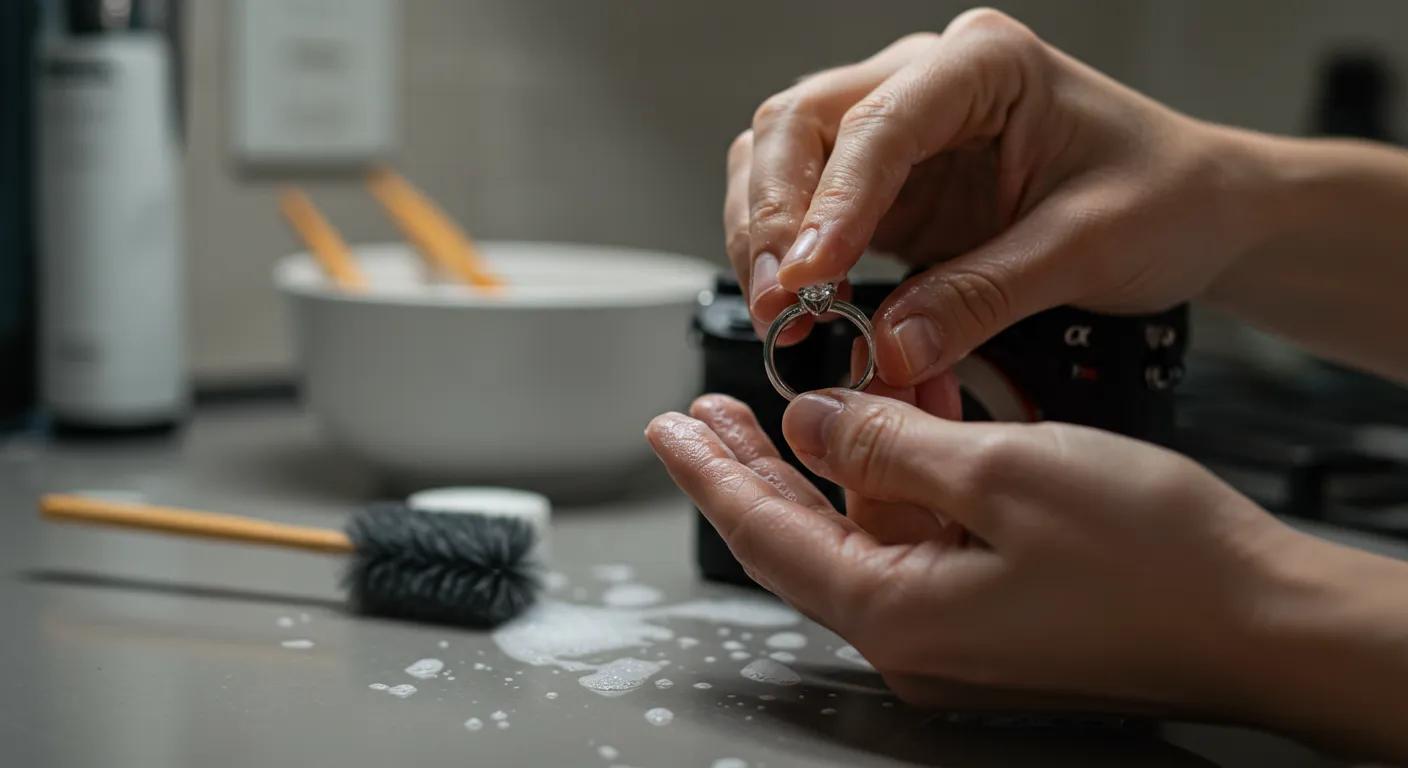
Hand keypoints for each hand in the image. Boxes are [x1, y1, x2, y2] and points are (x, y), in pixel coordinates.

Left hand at [646, 391, 1407, 756]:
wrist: (1263, 619)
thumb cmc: (1153, 561)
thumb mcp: (1000, 472)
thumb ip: (888, 443)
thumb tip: (813, 424)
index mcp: (898, 613)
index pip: (767, 537)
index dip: (710, 477)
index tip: (668, 431)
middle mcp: (914, 632)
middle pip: (803, 533)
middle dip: (754, 463)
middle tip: (708, 410)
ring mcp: (956, 624)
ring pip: (867, 522)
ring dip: (849, 449)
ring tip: (829, 379)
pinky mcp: (995, 606)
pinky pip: (925, 531)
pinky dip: (911, 469)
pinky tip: (913, 408)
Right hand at [725, 9, 1255, 383]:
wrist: (1198, 210)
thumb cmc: (1166, 198)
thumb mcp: (1087, 247)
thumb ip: (983, 295)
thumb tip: (888, 347)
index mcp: (985, 64)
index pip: (879, 122)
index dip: (833, 200)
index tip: (809, 275)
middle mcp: (927, 82)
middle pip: (800, 125)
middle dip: (775, 215)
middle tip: (779, 301)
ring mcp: (898, 132)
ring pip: (783, 159)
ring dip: (764, 234)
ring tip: (779, 310)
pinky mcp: (888, 187)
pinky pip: (806, 208)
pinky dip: (788, 254)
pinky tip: (796, 303)